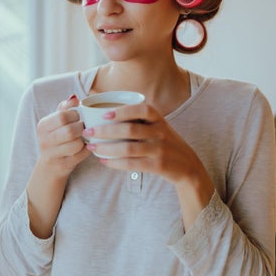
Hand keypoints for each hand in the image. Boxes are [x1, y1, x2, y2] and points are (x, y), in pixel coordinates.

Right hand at [35, 94, 90, 178]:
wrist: (50, 166)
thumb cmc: (57, 138)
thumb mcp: (56, 122)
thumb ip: (65, 107)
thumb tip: (75, 97)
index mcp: (43, 125)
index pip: (62, 116)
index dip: (75, 115)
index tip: (78, 117)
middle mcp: (44, 140)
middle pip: (70, 131)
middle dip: (81, 128)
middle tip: (84, 127)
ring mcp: (52, 154)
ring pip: (76, 144)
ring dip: (84, 140)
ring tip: (84, 138)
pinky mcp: (62, 165)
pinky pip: (80, 155)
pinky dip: (86, 150)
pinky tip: (85, 147)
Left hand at [83, 103, 211, 188]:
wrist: (187, 165)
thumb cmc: (164, 142)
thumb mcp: (158, 126)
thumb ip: (139, 119)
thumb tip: (105, 112)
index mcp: (159, 119)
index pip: (142, 109)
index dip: (122, 111)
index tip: (104, 114)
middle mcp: (160, 132)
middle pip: (129, 130)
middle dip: (105, 131)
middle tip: (88, 132)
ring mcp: (160, 149)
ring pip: (128, 148)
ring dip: (106, 148)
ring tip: (92, 147)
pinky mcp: (158, 165)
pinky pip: (132, 164)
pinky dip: (115, 162)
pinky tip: (104, 160)